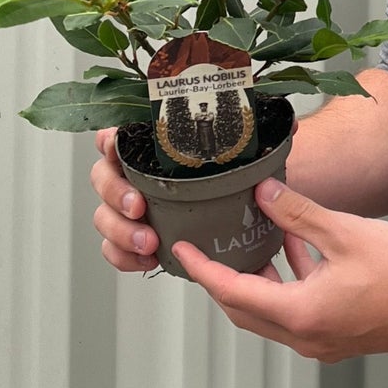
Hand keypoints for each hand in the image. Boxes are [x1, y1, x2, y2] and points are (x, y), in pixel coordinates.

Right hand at [90, 127, 284, 281]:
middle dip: (116, 195)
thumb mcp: (247, 148)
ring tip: (150, 243)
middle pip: (103, 178)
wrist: (241, 204)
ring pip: (105, 217)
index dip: (110, 141)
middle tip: (140, 208)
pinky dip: (125, 257)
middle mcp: (135, 174)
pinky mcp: (137, 237)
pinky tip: (147, 260)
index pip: (118, 134)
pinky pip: (116, 250)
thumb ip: (261, 133)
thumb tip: (285, 126)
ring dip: (121, 232)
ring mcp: (132, 208)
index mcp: (151, 144)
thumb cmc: (234, 169)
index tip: (116, 146)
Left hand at [171, 180, 387, 361]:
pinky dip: (287, 287)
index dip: (203, 270)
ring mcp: (322, 343)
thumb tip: (262, 194)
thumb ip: (298, 214)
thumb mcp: (344, 233)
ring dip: (256, 283)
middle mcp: (305, 337)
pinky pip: (297, 314)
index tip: (181, 251)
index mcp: (300, 315)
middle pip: (245, 310)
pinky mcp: (339, 338)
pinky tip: (297, 252)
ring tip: (249, 245)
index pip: (233, 292)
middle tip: (207, 250)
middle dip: (222, 280)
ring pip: (270, 315)